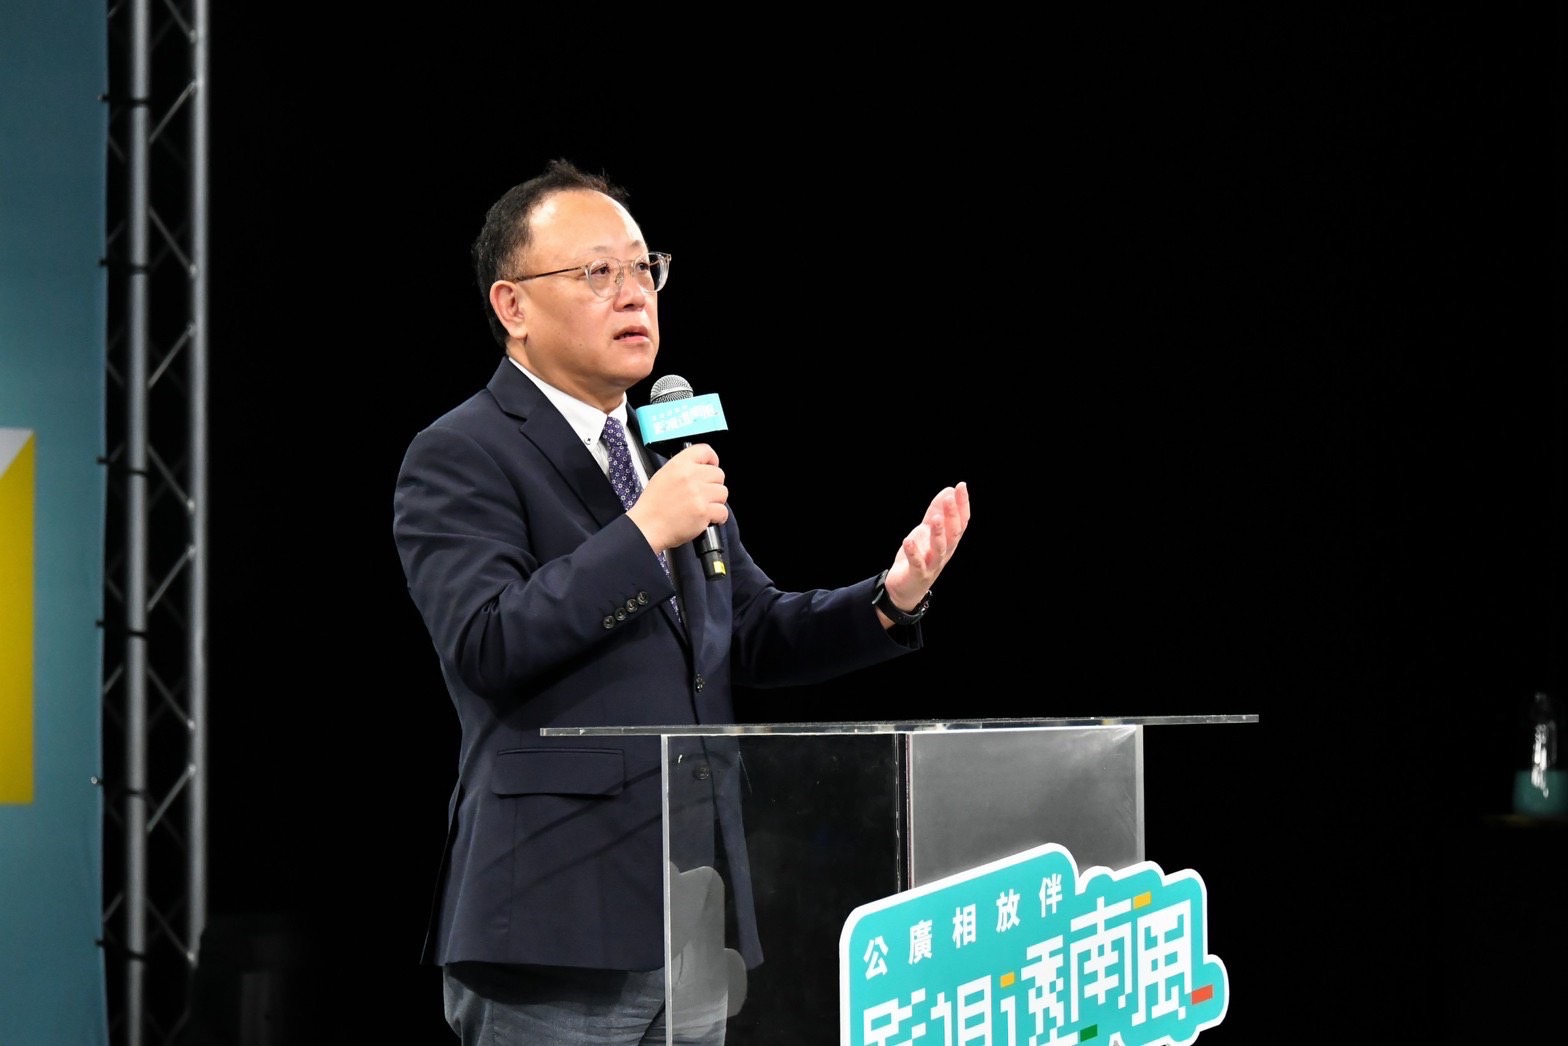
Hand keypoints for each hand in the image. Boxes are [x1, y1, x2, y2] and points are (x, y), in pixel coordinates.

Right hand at [628, 442, 728, 552]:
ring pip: (723, 492)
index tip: (711, 467)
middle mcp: (690, 476)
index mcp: (679, 465)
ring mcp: (699, 494)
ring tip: (703, 507)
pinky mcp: (704, 511)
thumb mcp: (663, 475)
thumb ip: (684, 469)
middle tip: (704, 494)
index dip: (712, 460)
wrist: (646, 527)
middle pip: (719, 474)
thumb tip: (702, 468)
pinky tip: (706, 518)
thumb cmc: (652, 505)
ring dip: (716, 501)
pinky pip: (723, 511)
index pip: (705, 450)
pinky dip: (718, 517)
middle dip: (714, 485)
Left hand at [878, 481, 970, 620]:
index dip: (962, 505)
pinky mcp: (917, 574)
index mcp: (949, 542)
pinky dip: (913, 553)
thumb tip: (948, 490)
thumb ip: (936, 512)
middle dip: (952, 515)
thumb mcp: (927, 531)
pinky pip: (917, 564)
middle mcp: (944, 553)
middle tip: (950, 498)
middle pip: (953, 534)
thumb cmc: (919, 556)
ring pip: (939, 549)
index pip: (961, 522)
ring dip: (938, 534)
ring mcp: (932, 564)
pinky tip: (908, 541)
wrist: (905, 588)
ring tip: (936, 518)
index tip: (961, 486)